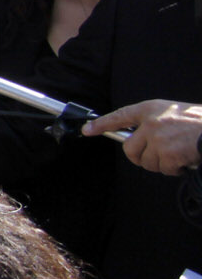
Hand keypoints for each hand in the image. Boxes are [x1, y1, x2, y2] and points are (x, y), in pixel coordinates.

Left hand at [85, 99, 201, 174]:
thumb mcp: (173, 113)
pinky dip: (174, 169)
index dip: (102, 124)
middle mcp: (151, 122)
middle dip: (140, 157)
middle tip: (156, 156)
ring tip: (178, 153)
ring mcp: (158, 139)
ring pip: (146, 161)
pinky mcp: (168, 154)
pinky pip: (163, 169)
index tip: (88, 130)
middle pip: (129, 148)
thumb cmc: (198, 122)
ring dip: (161, 163)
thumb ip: (153, 123)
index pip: (120, 116)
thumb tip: (138, 139)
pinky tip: (185, 160)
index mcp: (151, 109)